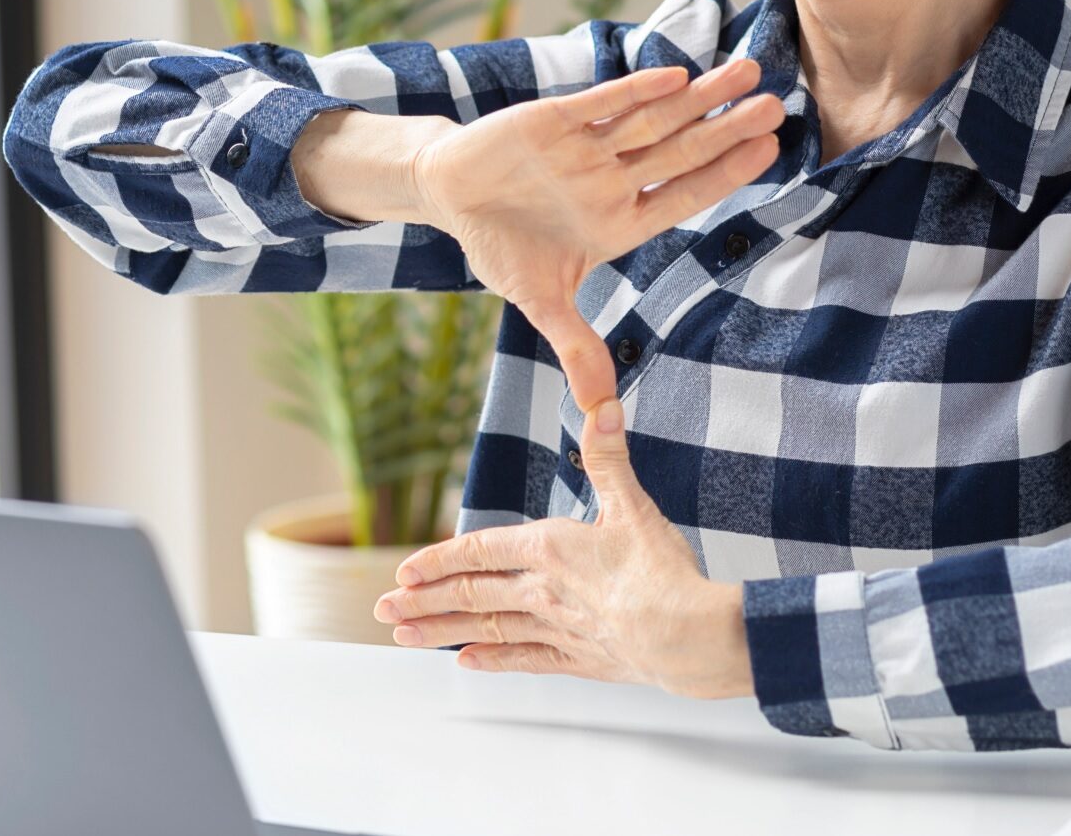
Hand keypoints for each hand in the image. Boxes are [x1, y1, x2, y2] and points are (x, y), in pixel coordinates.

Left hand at [371, 397, 754, 699]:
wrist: (686, 636)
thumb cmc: (662, 572)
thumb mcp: (633, 505)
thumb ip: (609, 457)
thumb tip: (601, 406)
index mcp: (549, 549)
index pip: (479, 551)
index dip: (438, 559)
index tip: (404, 571)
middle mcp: (541, 591)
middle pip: (470, 595)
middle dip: (422, 602)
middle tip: (384, 610)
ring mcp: (556, 629)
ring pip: (486, 630)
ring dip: (441, 633)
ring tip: (403, 637)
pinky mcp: (577, 659)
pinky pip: (523, 659)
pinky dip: (492, 661)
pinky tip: (467, 664)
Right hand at [409, 59, 781, 414]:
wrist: (449, 194)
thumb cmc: (500, 246)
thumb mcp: (539, 302)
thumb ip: (576, 347)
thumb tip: (600, 415)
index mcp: (618, 221)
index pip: (682, 196)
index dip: (724, 175)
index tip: (769, 152)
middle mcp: (611, 180)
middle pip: (679, 152)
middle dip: (726, 130)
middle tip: (776, 106)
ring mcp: (587, 148)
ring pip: (652, 120)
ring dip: (697, 97)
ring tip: (746, 72)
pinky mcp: (553, 119)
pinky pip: (600, 104)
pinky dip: (634, 90)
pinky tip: (675, 74)